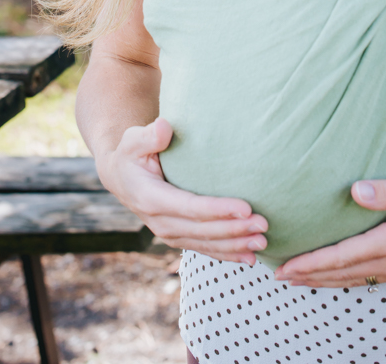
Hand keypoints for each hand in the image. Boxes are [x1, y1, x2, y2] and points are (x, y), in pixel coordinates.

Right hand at [97, 117, 267, 263]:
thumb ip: (149, 135)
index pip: (190, 207)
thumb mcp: (133, 140)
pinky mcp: (178, 237)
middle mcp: (160, 222)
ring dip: (235, 245)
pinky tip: (249, 257)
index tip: (246, 207)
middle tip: (264, 225)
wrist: (121, 177)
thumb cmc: (132, 153)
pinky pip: (204, 249)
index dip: (218, 209)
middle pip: (202, 230)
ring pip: (206, 244)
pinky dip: (226, 254)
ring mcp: (169, 233)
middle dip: (235, 230)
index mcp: (151, 198)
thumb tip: (165, 128)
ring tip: (262, 242)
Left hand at [274, 167, 385, 287]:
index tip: (285, 267)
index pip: (343, 257)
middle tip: (280, 276)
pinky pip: (372, 276)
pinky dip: (347, 276)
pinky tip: (338, 273)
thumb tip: (356, 191)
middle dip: (311, 276)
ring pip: (357, 278)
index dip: (311, 263)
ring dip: (326, 279)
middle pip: (345, 274)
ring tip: (300, 277)